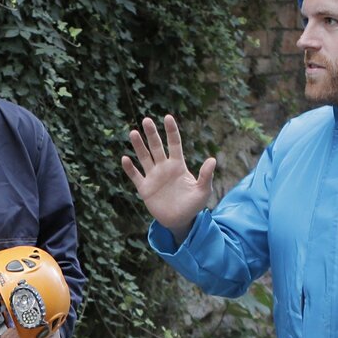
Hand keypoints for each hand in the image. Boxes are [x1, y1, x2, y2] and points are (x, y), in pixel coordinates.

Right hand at [120, 114, 215, 243]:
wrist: (180, 221)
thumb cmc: (193, 205)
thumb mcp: (203, 191)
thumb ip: (206, 175)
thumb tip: (212, 160)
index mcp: (178, 165)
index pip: (174, 144)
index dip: (171, 131)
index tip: (167, 117)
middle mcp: (164, 168)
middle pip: (156, 147)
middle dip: (152, 134)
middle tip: (146, 120)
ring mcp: (153, 177)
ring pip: (144, 158)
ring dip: (139, 146)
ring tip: (133, 133)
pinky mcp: (145, 188)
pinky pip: (135, 176)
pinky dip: (130, 168)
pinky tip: (125, 159)